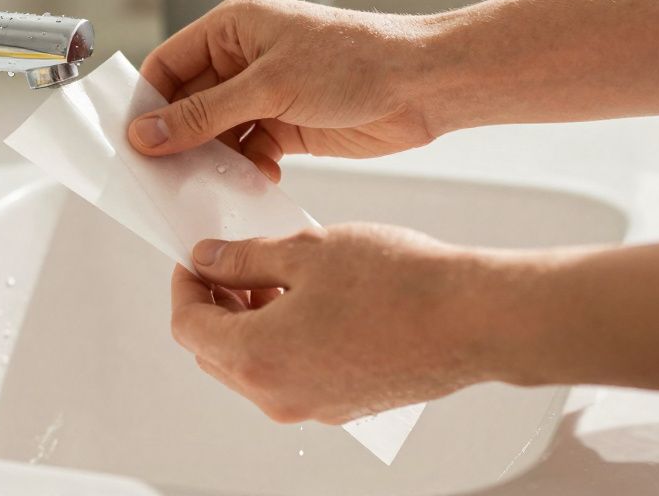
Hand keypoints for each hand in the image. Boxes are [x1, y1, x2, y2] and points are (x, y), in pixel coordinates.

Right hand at [128, 0, 437, 180]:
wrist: (423, 85)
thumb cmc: (354, 62)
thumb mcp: (268, 87)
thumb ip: (203, 115)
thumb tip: (146, 134)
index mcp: (233, 27)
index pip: (168, 65)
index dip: (146, 103)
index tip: (132, 145)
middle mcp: (244, 57)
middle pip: (188, 102)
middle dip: (176, 138)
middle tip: (160, 177)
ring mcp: (266, 92)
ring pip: (216, 132)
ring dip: (210, 159)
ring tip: (202, 186)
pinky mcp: (288, 124)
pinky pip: (247, 150)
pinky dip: (243, 169)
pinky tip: (250, 182)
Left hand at [171, 223, 509, 423]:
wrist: (473, 319)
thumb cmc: (399, 285)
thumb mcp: (305, 251)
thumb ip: (245, 259)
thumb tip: (210, 260)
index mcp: (257, 358)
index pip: (189, 327)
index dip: (185, 286)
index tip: (195, 259)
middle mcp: (279, 395)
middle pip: (216, 353)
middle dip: (214, 306)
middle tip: (229, 263)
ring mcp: (313, 406)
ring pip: (253, 366)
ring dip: (249, 323)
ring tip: (274, 275)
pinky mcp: (344, 405)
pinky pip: (291, 375)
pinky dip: (282, 340)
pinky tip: (306, 300)